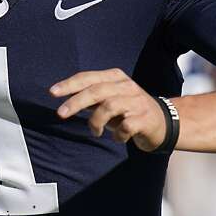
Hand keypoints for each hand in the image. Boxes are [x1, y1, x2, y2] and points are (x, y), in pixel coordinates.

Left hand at [50, 68, 168, 150]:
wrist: (164, 123)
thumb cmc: (130, 110)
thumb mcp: (110, 99)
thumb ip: (91, 98)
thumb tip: (65, 100)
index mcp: (116, 77)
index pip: (88, 77)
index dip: (69, 85)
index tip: (52, 93)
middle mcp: (127, 86)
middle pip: (96, 90)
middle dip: (75, 102)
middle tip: (60, 114)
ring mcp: (137, 102)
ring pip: (109, 107)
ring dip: (96, 122)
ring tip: (95, 131)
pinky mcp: (145, 119)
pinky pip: (125, 127)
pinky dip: (117, 135)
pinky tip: (117, 137)